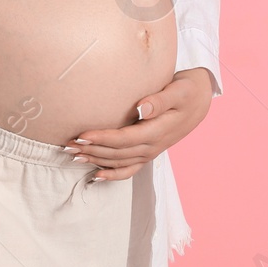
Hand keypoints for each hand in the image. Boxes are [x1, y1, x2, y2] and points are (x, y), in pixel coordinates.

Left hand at [64, 68, 215, 181]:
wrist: (200, 100)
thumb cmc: (187, 91)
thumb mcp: (179, 90)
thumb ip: (160, 99)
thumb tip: (142, 107)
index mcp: (159, 130)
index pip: (125, 138)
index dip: (103, 138)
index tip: (82, 134)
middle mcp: (153, 145)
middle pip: (117, 153)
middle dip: (91, 150)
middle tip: (67, 145)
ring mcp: (151, 151)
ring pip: (120, 162)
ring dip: (96, 160)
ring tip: (73, 155)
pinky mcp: (149, 152)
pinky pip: (130, 169)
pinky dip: (113, 175)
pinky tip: (95, 176)